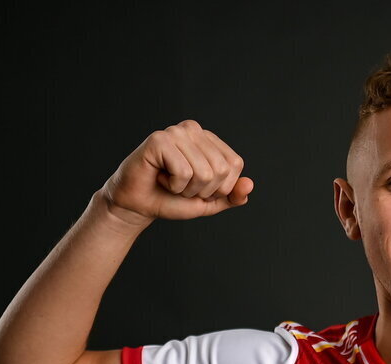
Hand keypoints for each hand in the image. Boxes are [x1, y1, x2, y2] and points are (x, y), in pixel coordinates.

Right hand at [101, 120, 253, 227]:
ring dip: (186, 189)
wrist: (140, 205)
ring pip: (203, 173)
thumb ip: (233, 195)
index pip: (235, 165)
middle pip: (220, 170)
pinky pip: (184, 172)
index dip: (220, 187)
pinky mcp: (159, 140)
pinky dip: (173, 185)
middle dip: (203, 190)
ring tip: (170, 181)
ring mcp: (176, 132)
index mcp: (209, 139)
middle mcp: (193, 129)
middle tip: (182, 185)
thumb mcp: (210, 201)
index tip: (197, 186)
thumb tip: (250, 185)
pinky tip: (161, 177)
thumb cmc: (173, 199)